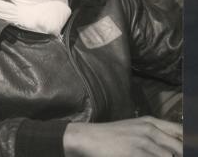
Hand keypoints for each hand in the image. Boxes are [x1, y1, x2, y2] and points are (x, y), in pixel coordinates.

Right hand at [63, 116, 181, 156]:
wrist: (88, 137)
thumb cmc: (111, 136)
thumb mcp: (135, 128)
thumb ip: (155, 135)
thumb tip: (175, 148)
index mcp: (151, 122)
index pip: (182, 132)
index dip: (190, 144)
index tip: (189, 150)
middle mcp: (150, 129)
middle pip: (180, 148)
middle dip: (180, 155)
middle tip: (171, 156)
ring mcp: (143, 141)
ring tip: (151, 156)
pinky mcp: (135, 152)